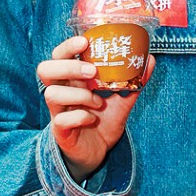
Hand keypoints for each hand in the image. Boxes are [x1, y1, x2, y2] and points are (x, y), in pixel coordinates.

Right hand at [38, 35, 153, 183]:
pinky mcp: (60, 131)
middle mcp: (61, 92)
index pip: (59, 55)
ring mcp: (58, 112)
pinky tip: (92, 119)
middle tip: (92, 72)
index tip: (85, 42)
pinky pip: (61, 120)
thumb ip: (133, 81)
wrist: (97, 153)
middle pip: (45, 69)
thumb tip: (150, 59)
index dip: (67, 46)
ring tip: (97, 102)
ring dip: (78, 94)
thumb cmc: (102, 122)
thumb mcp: (121, 100)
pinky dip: (79, 117)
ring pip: (51, 93)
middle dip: (69, 66)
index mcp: (72, 80)